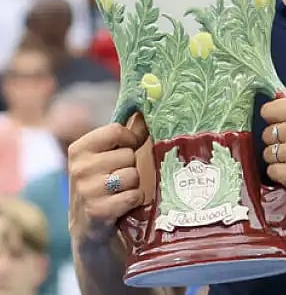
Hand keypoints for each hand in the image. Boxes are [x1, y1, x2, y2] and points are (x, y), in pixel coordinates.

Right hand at [66, 114, 148, 246]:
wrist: (90, 234)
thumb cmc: (104, 189)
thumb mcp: (106, 160)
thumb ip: (124, 137)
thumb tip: (142, 115)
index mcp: (79, 150)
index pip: (116, 130)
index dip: (130, 140)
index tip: (128, 150)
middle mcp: (78, 168)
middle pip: (128, 154)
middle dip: (131, 168)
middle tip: (118, 182)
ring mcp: (86, 190)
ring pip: (133, 175)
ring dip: (134, 186)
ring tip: (119, 194)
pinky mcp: (98, 210)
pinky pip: (134, 195)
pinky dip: (134, 201)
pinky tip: (122, 207)